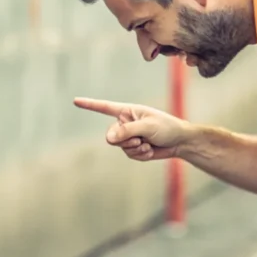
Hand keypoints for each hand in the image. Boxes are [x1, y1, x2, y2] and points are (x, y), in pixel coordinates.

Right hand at [74, 97, 192, 160]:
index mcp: (127, 111)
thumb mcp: (148, 127)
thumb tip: (108, 138)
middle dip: (125, 140)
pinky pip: (129, 154)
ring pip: (120, 147)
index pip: (104, 108)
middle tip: (140, 140)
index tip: (75, 101)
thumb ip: (127, 131)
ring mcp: (129, 136)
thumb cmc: (167, 127)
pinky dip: (140, 154)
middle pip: (111, 135)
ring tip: (148, 144)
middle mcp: (125, 123)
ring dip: (135, 148)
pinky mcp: (134, 149)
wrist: (181, 142)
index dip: (90, 105)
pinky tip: (150, 150)